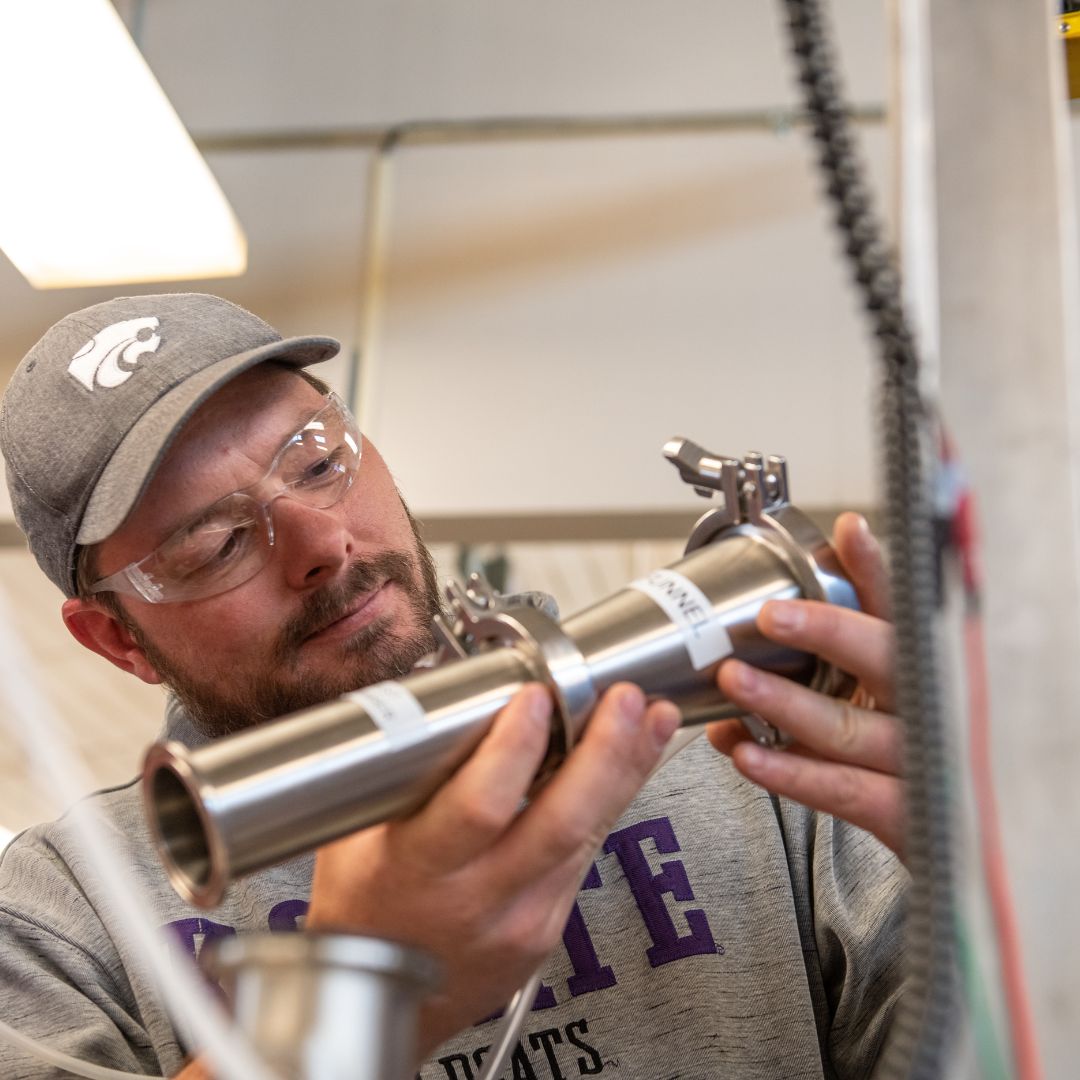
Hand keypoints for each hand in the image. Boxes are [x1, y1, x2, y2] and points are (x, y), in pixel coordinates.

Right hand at [305, 681, 679, 1056]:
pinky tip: (631, 763)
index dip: (515, 749)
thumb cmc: (363, 906)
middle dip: (603, 752)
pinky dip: (612, 801)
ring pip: (588, 835)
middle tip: (622, 700)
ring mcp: (522, 920)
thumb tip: (437, 697)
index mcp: (417, 871)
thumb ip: (396, 772)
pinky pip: (589, 854)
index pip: (480, 807)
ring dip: (625, 769)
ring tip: (648, 718)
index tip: (535, 698)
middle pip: (561, 823)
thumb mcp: (352, 834)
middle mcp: (477, 900)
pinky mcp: (550, 927)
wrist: (381, 1000)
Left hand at [706, 512, 903, 857]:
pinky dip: (789, 771)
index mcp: (920, 669)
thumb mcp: (874, 697)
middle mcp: (930, 707)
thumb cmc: (898, 755)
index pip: (904, 609)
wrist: (953, 843)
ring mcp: (922, 763)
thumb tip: (765, 610)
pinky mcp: (906, 816)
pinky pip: (842, 790)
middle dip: (827, 630)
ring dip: (783, 702)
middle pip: (885, 658)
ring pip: (849, 726)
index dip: (878, 568)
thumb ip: (830, 657)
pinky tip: (746, 753)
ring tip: (731, 681)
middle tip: (769, 614)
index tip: (848, 531)